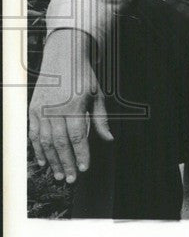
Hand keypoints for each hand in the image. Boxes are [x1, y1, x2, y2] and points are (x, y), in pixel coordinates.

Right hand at [27, 30, 112, 183]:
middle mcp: (55, 109)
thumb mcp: (97, 95)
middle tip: (71, 179)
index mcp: (74, 105)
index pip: (77, 136)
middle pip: (60, 142)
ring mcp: (41, 110)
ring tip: (59, 174)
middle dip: (66, 162)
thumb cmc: (83, 77)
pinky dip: (38, 149)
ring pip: (45, 141)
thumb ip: (101, 119)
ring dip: (52, 160)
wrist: (63, 57)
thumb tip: (109, 139)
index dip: (80, 154)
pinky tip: (43, 161)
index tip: (84, 168)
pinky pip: (33, 134)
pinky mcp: (32, 110)